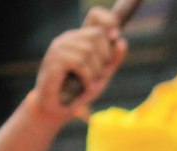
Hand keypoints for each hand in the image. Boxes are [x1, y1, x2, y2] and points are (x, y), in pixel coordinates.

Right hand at [30, 8, 127, 123]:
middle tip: (96, 74)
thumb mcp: (100, 76)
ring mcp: (60, 47)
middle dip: (104, 58)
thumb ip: (111, 60)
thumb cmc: (78, 92)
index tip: (115, 35)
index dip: (108, 22)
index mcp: (79, 39)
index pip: (96, 16)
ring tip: (87, 83)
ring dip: (94, 72)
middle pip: (98, 35)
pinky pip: (80, 63)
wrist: (56, 109)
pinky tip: (83, 85)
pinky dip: (87, 78)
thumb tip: (122, 40)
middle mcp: (69, 38)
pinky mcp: (55, 59)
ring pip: (89, 51)